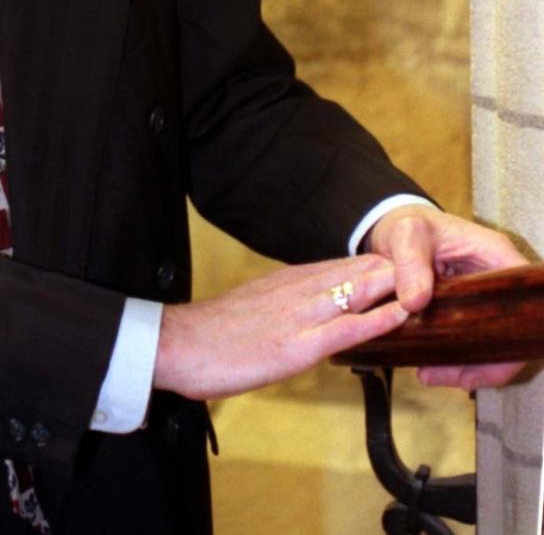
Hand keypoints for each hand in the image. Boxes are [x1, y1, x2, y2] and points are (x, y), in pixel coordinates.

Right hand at [153, 253, 408, 400]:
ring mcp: (299, 316)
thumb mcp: (257, 309)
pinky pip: (345, 329)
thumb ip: (287, 307)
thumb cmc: (213, 334)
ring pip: (358, 292)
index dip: (378, 267)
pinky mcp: (296, 345)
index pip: (344, 266)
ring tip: (430, 283)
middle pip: (358, 271)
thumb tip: (313, 312)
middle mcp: (299, 290)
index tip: (409, 269)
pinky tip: (401, 315)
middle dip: (396, 271)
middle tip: (433, 270)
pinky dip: (377, 320)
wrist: (178, 344)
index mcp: (289, 282)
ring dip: (395, 287)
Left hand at [368, 205, 528, 388]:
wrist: (398, 229)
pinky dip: (456, 359)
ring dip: (468, 366)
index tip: (482, 363)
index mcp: (498, 257)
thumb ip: (410, 262)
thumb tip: (415, 302)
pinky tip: (430, 368)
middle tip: (448, 377)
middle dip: (486, 364)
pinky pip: (474, 343)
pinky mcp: (471, 313)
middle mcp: (501, 282)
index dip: (514, 340)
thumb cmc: (410, 226)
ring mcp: (488, 300)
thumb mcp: (407, 235)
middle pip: (513, 334)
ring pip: (494, 344)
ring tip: (428, 375)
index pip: (527, 305)